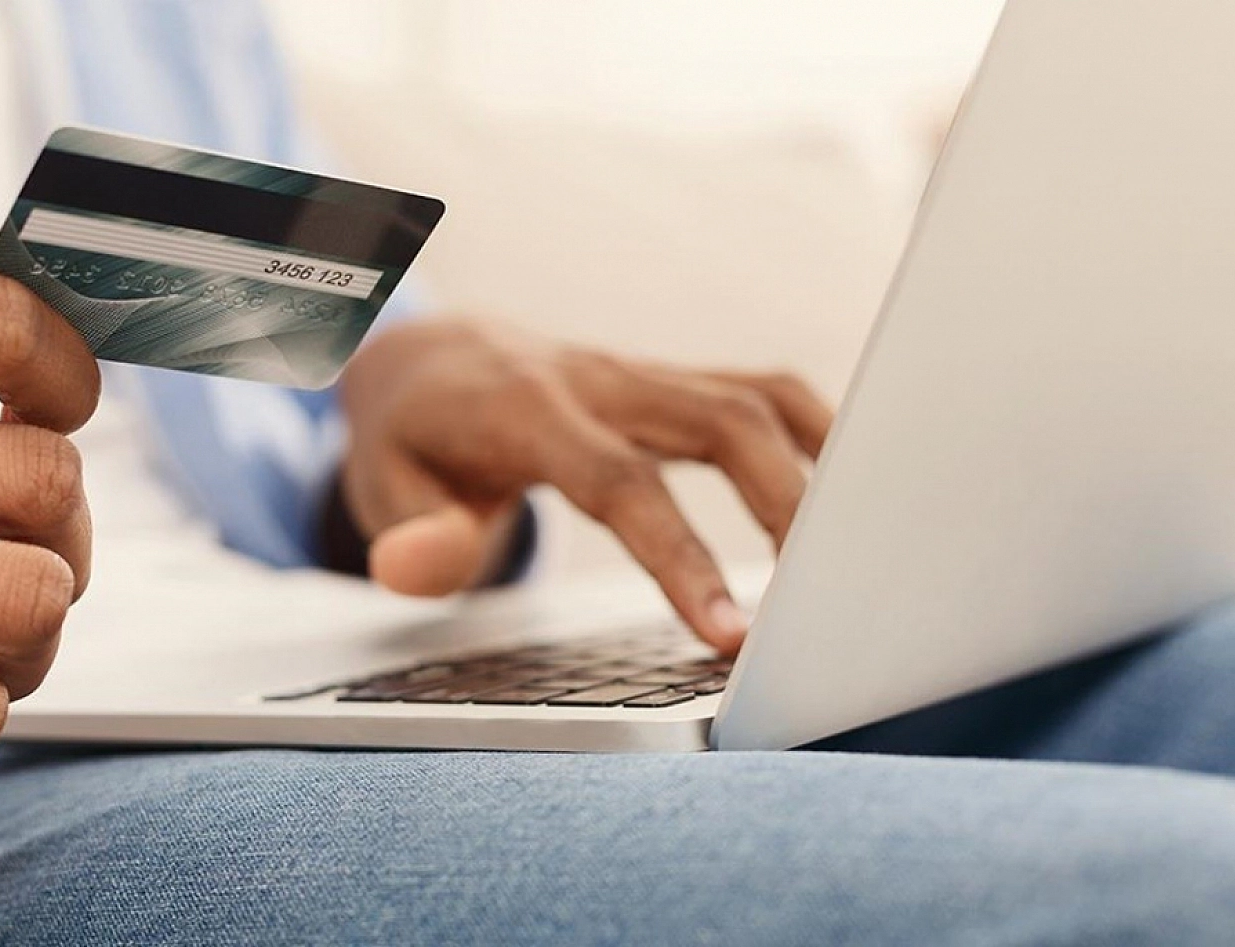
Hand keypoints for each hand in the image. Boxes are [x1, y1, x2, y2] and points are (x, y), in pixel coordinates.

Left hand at [338, 318, 832, 653]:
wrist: (428, 356)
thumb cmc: (413, 438)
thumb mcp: (379, 487)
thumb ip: (407, 535)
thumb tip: (419, 572)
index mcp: (526, 410)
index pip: (619, 483)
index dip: (681, 557)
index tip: (732, 637)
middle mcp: (598, 379)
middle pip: (720, 422)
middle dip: (784, 510)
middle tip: (820, 611)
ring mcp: (641, 374)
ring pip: (754, 398)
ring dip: (816, 473)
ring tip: (854, 562)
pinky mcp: (670, 382)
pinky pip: (759, 392)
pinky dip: (816, 434)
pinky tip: (852, 494)